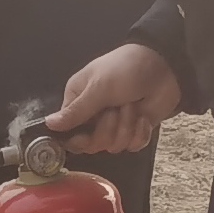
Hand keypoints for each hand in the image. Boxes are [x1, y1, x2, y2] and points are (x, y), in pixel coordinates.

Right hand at [47, 42, 182, 154]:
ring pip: (114, 146)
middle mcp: (94, 115)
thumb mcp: (98, 88)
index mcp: (78, 101)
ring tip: (132, 106)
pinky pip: (133, 146)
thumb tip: (48, 124)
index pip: (69, 133)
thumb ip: (75, 111)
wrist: (165, 66)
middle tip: (116, 110)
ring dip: (127, 127)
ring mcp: (116, 124)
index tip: (88, 135)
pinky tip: (144, 117)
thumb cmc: (126, 69)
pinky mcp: (135, 130)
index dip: (80, 138)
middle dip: (109, 129)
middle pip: (93, 144)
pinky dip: (141, 133)